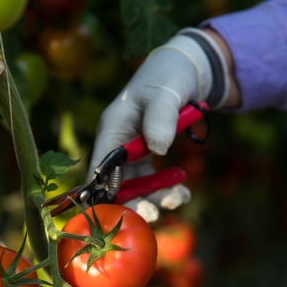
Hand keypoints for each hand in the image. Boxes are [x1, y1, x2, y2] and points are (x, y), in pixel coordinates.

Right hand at [88, 28, 228, 221]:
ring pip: (136, 189)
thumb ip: (160, 118)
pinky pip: (152, 183)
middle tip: (155, 214)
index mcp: (112, 130)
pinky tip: (183, 191)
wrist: (186, 71)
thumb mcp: (165, 93)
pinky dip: (168, 191)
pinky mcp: (147, 158)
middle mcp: (117, 146)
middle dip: (134, 203)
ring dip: (156, 199)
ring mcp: (132, 155)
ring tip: (179, 197)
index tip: (118, 213)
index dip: (104, 193)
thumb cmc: (169, 76)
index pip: (99, 168)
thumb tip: (158, 149)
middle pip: (116, 185)